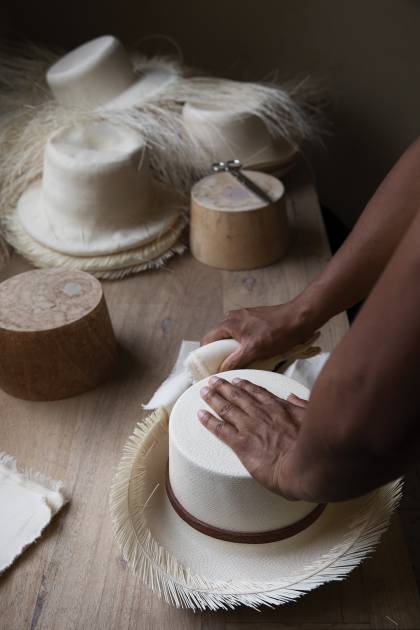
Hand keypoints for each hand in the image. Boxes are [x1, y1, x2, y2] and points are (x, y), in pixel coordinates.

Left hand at [198, 376, 307, 498]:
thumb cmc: (313, 446)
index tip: (236, 381)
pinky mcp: (241, 443)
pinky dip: (208, 420)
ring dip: (213, 398)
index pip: (258, 393)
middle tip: (212, 381)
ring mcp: (250, 427)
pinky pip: (220, 429)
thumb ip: (301, 405)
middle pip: (237, 396)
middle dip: (223, 387)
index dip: (245, 386)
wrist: (304, 466)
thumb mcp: (312, 418)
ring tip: (203, 391)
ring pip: (226, 408)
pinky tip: (200, 414)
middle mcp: (261, 413)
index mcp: (278, 408)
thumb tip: (292, 395)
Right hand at [201, 302, 315, 370]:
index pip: (207, 341)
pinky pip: (241, 336)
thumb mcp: (254, 350)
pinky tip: (251, 355)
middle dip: (220, 356)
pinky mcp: (254, 321)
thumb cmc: (278, 331)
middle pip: (218, 341)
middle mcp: (232, 318)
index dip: (205, 357)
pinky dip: (243, 346)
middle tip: (225, 370)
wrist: (300, 318)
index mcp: (228, 323)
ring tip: (240, 364)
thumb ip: (235, 361)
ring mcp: (243, 318)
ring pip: (231, 339)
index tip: (209, 370)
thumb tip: (220, 372)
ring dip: (233, 352)